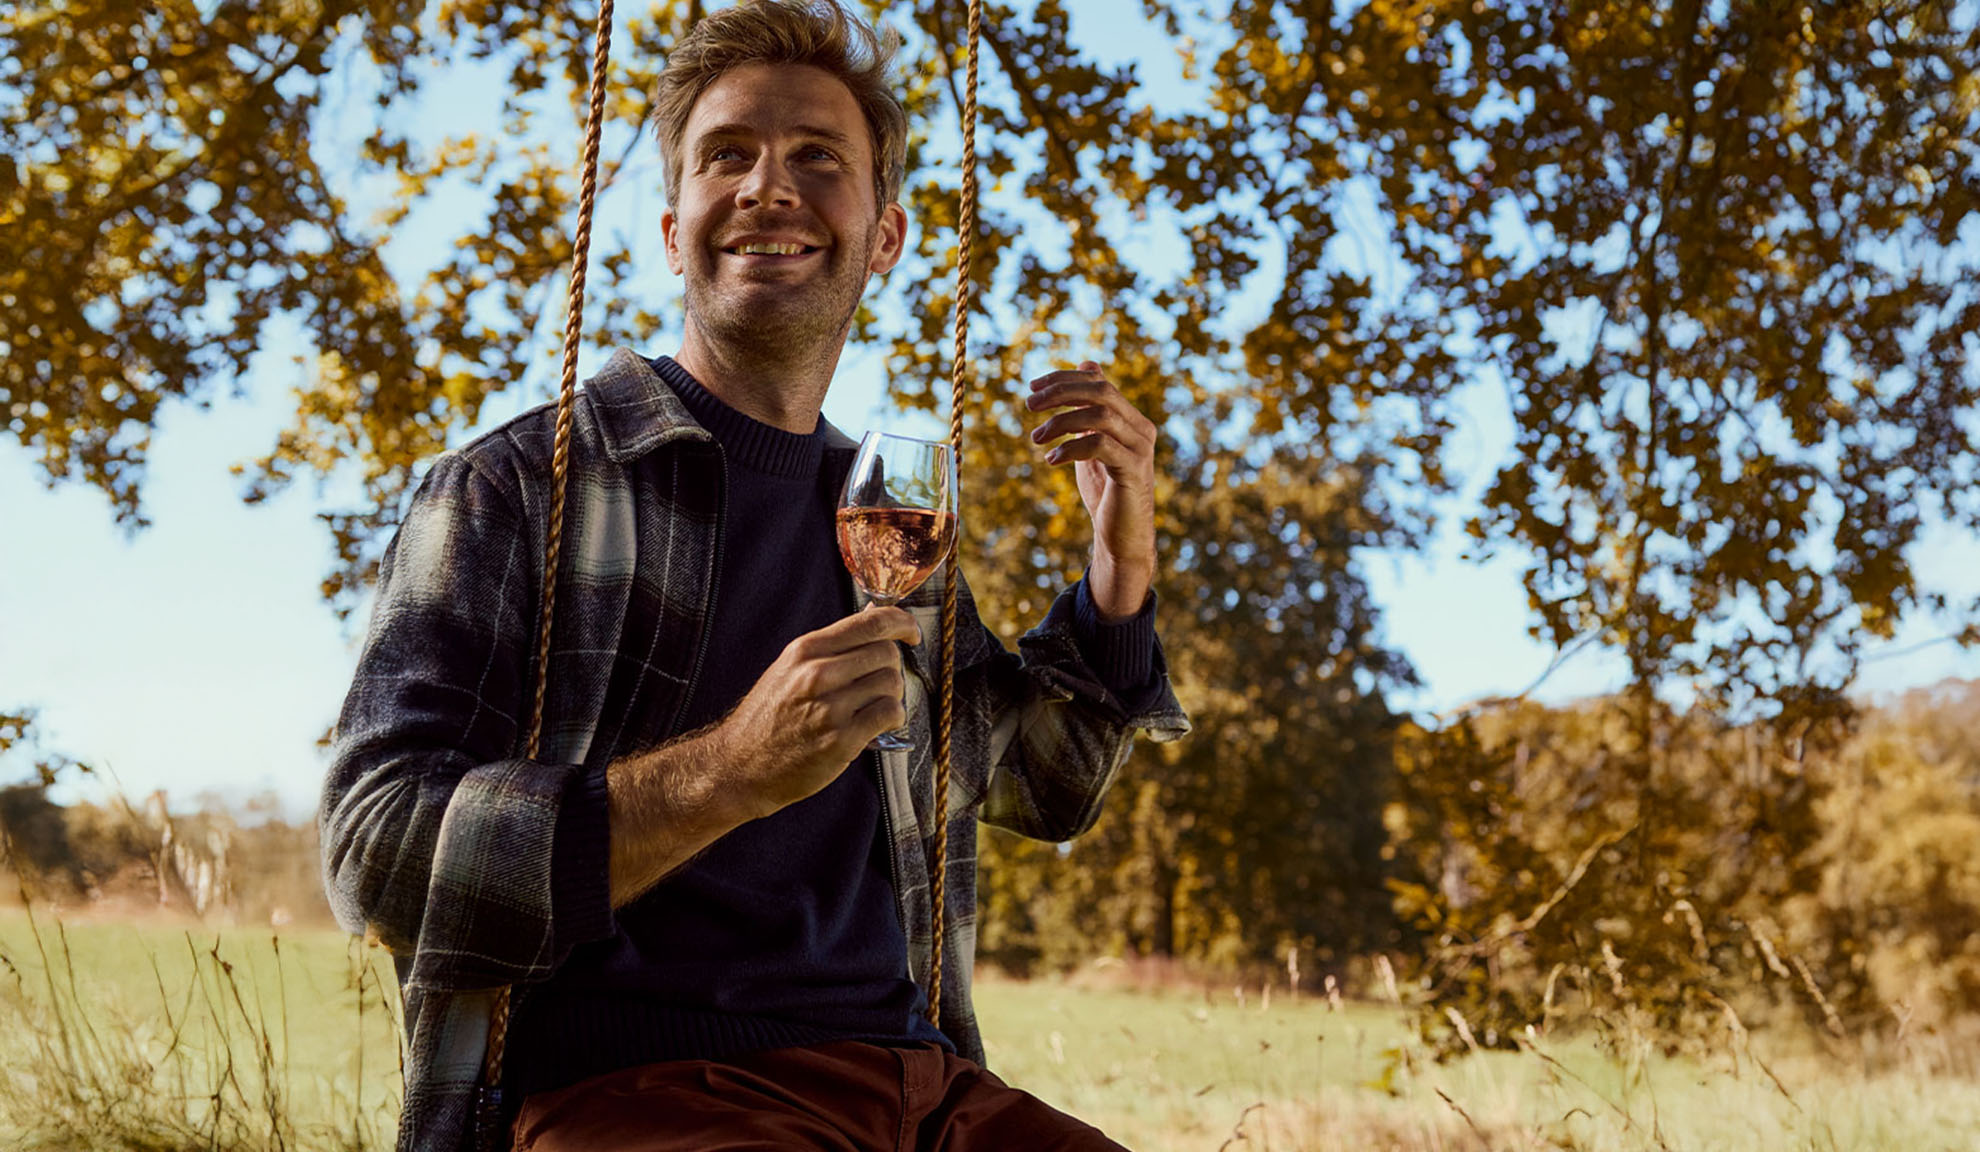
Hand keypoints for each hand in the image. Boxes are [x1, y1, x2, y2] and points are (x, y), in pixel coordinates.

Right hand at [715, 605, 920, 818]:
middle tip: (882, 683)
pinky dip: (894, 717)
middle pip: (886, 653)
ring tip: (875, 706)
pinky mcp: (841, 740)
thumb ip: (830, 648)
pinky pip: (890, 713)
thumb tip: (874, 621)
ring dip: (893, 694)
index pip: (870, 622)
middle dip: (893, 666)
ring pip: (892, 682)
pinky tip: (880, 723)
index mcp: (806, 650)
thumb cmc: (768, 718)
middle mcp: (817, 674)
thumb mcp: (788, 669)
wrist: (739, 765)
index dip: (902, 622)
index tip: (911, 632)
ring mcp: (829, 707)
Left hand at [1027, 361, 1157, 620]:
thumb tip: (1087, 365)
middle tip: (1029, 404)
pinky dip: (1071, 447)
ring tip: (1035, 438)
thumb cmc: (1105, 492)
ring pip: (1100, 416)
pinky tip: (1051, 459)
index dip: (1064, 378)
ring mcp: (1140, 450)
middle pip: (1101, 391)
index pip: (1099, 382)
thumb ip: (1088, 412)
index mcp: (1131, 419)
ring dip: (1060, 422)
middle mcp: (1141, 429)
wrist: (1122, 537)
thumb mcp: (1092, 445)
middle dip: (1061, 392)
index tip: (1032, 387)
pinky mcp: (1133, 472)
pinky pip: (1100, 446)